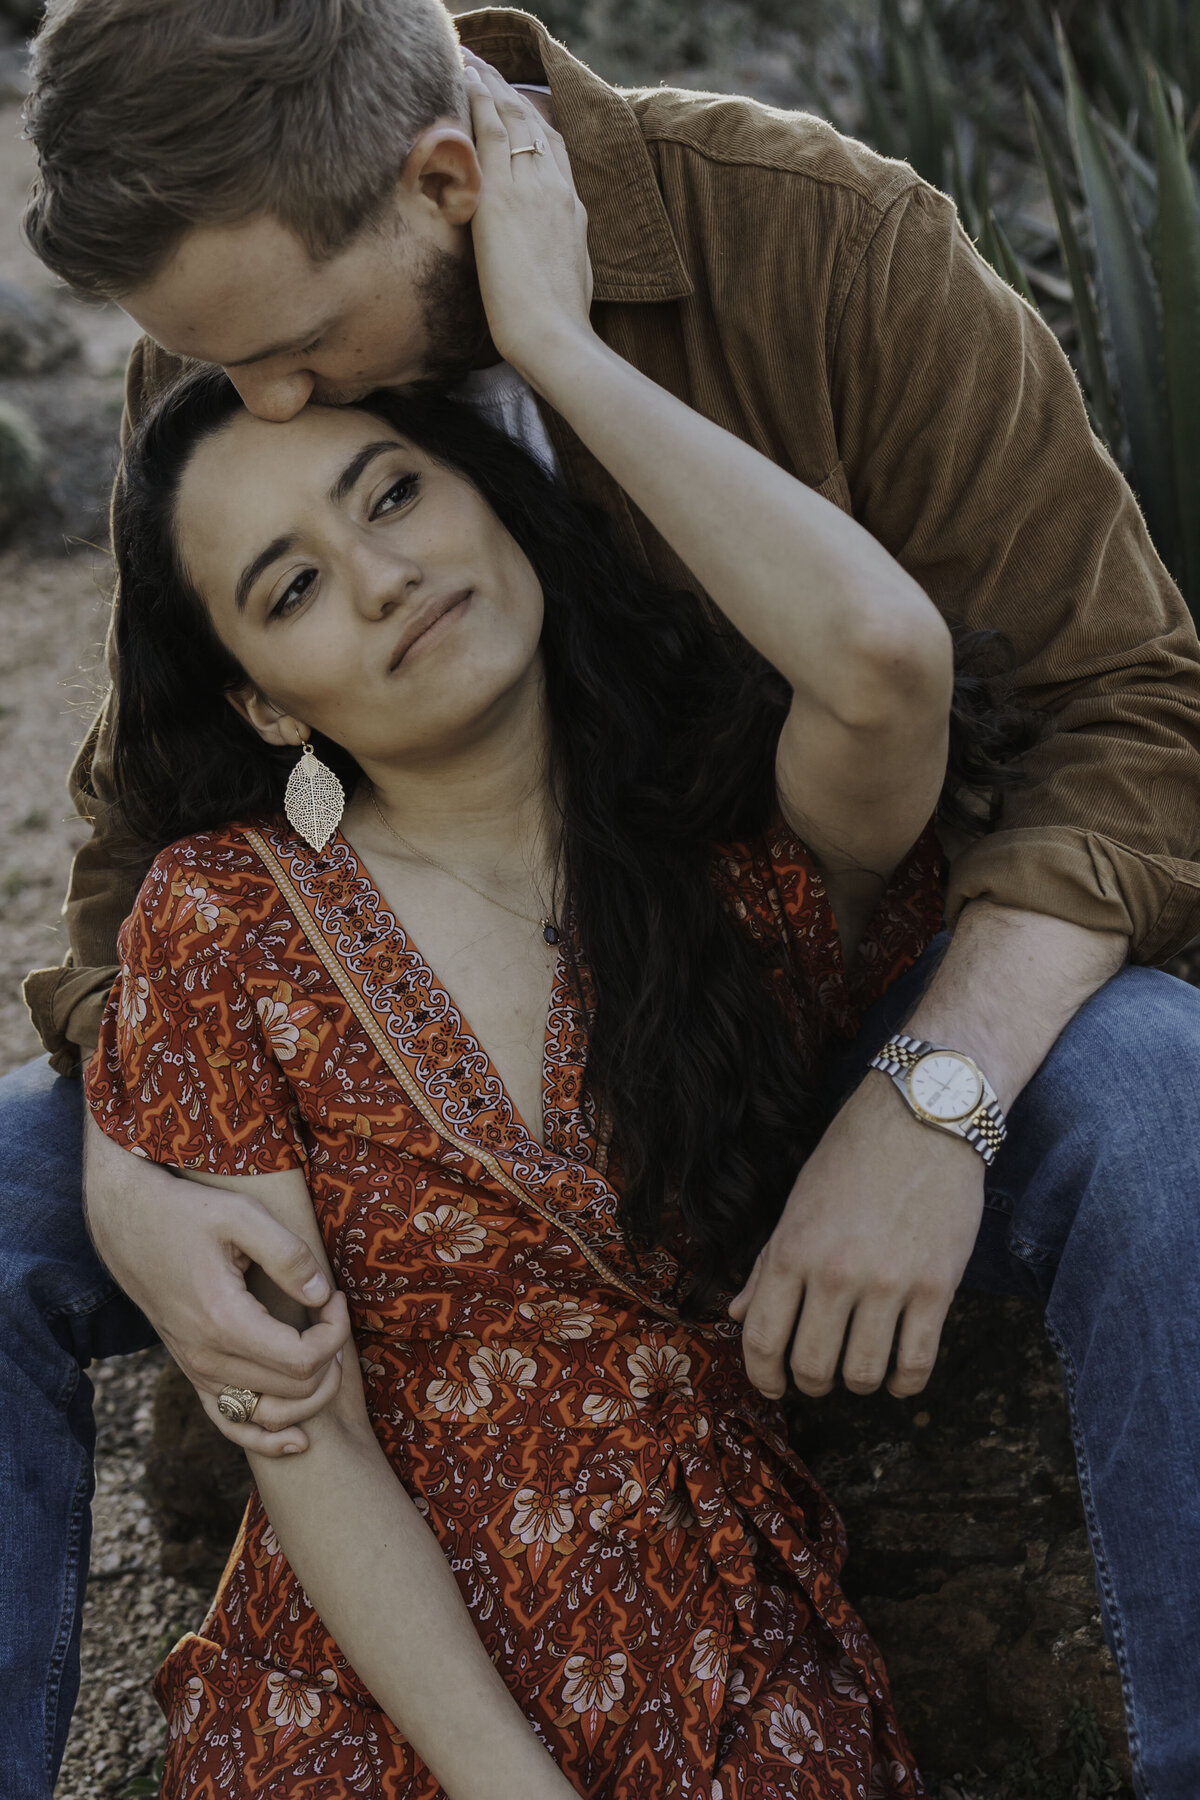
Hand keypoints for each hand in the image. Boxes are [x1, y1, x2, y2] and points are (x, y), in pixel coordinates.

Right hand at [83, 1116, 350, 1454]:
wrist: (129, 1224)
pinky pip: (231, 1425)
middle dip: (330, 1357)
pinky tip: (297, 1441)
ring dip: (311, 1396)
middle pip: (294, 1390)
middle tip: (331, 1314)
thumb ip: (288, 1254)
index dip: (335, 1332)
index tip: (335, 1297)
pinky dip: (266, 1439)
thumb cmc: (187, 1212)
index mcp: (223, 1321)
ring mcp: (197, 1371)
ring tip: (325, 1353)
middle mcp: (207, 1358)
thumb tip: (323, 1295)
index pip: (303, 1358)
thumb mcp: (241, 1214)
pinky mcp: (193, 1373)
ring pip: (269, 1417)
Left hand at [462, 52, 593, 380]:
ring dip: (490, 85)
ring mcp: (532, 189)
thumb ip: (557, 255)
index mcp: (573, 210)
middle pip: (535, 125)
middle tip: (487, 68)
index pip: (555, 151)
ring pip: (513, 119)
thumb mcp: (569, 281)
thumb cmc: (559, 327)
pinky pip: (492, 131)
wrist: (556, 338)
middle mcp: (556, 190)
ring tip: (471, 61)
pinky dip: (479, 99)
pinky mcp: (503, 198)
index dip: (535, 122)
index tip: (519, 106)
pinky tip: (465, 77)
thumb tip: (545, 259)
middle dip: (510, 94)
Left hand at [728, 1073, 983, 1398]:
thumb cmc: (854, 1154)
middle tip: (819, 1375)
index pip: (762, 1338)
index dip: (763, 1375)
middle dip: (811, 1382)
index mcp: (792, 1249)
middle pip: (813, 1367)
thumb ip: (767, 1262)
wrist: (925, 1115)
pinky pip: (916, 1364)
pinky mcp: (937, 1288)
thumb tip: (737, 1315)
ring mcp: (888, 1284)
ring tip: (859, 1369)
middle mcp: (835, 1273)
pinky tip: (898, 1378)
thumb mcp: (798, 1202)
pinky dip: (904, 1384)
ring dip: (858, 1383)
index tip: (772, 1384)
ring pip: (863, 1374)